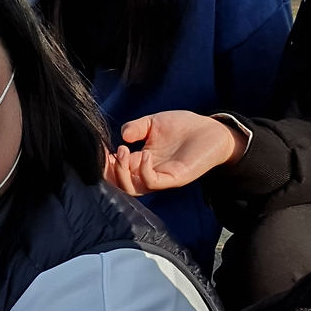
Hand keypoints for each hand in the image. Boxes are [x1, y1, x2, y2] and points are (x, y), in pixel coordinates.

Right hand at [105, 111, 247, 195]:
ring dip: (122, 172)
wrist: (212, 129)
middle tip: (107, 155)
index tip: (98, 146)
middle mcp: (148, 172)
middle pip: (119, 184)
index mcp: (141, 160)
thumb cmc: (184, 126)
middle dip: (108, 172)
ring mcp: (161, 177)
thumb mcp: (154, 122)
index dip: (104, 161)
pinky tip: (146, 154)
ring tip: (122, 151)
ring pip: (133, 188)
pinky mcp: (174, 178)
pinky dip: (144, 170)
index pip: (115, 169)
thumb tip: (122, 136)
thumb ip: (136, 127)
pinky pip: (153, 182)